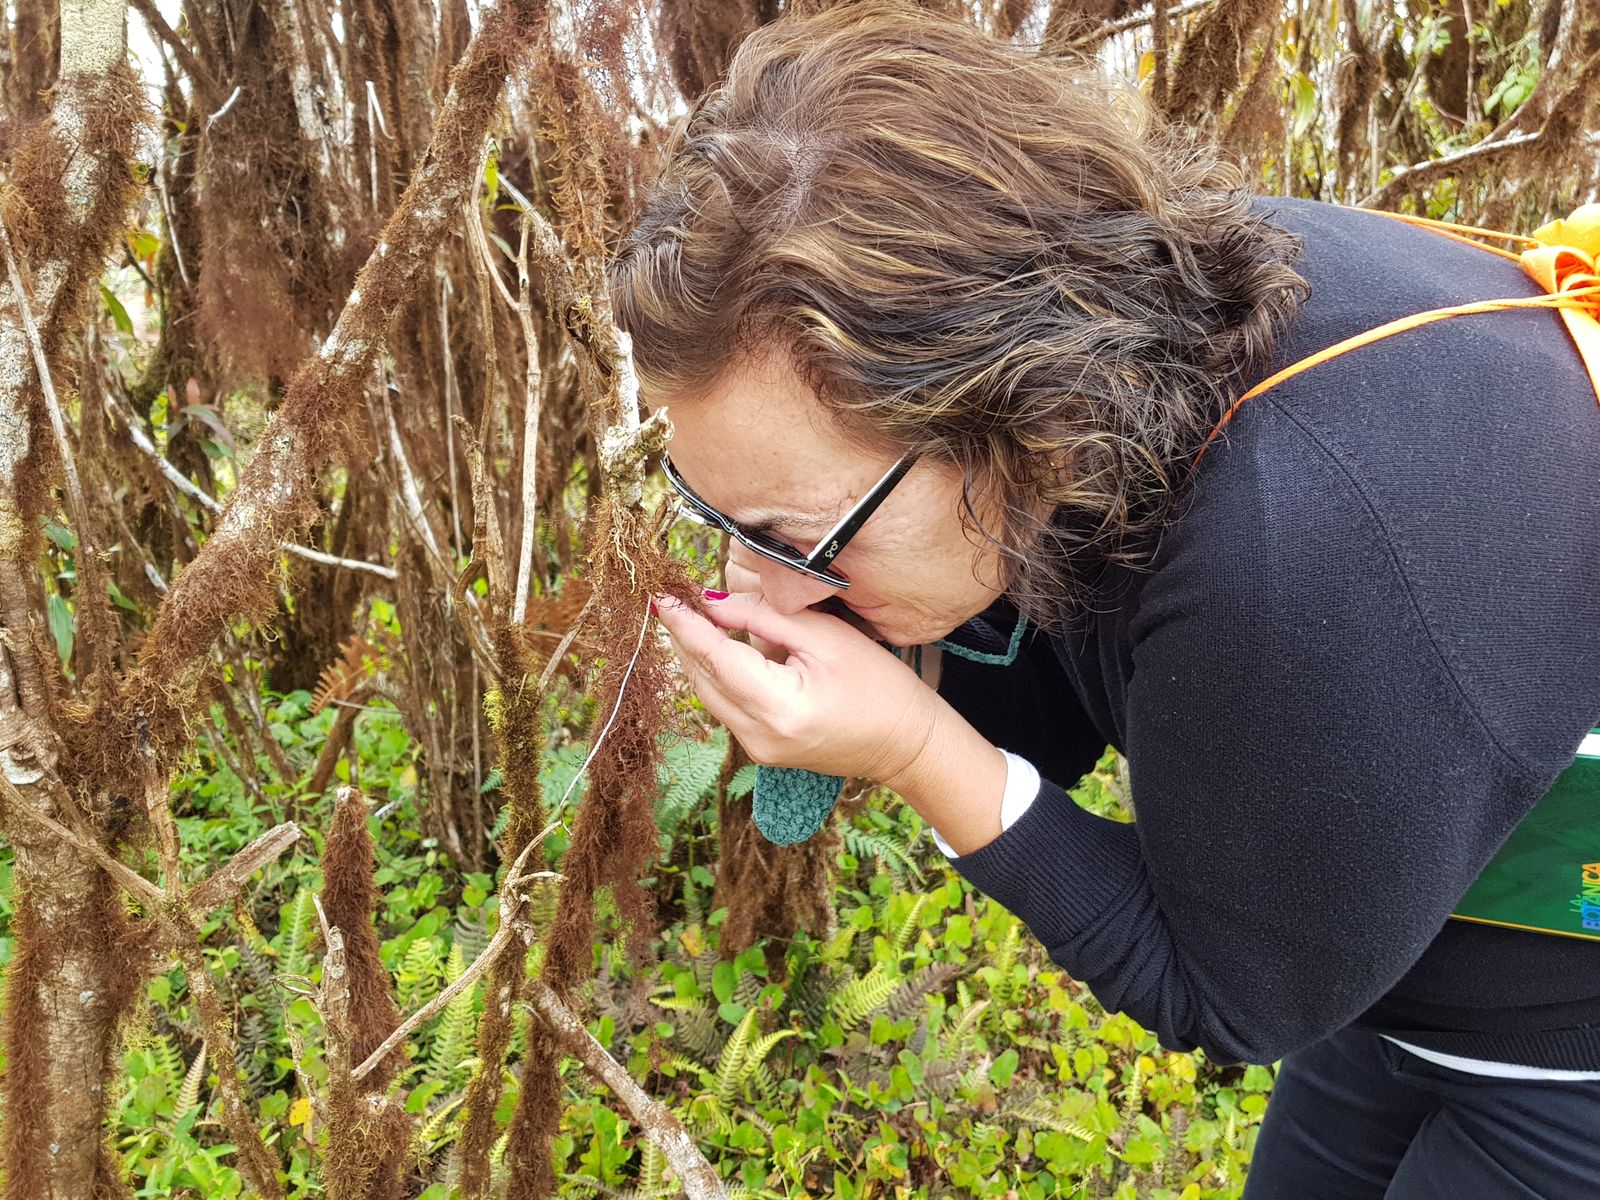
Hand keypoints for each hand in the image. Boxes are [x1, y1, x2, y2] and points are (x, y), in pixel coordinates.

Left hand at [652, 591, 939, 785]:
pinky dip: (717, 674)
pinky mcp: (760, 750)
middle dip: (684, 636)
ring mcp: (757, 749)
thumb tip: (713, 603)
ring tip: (690, 616)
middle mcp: (759, 736)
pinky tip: (718, 646)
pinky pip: (725, 705)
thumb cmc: (879, 685)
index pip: (715, 658)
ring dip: (697, 655)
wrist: (905, 742)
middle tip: (672, 597)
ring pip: (708, 693)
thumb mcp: (826, 638)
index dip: (684, 624)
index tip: (660, 596)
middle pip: (702, 678)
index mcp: (779, 707)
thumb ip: (765, 618)